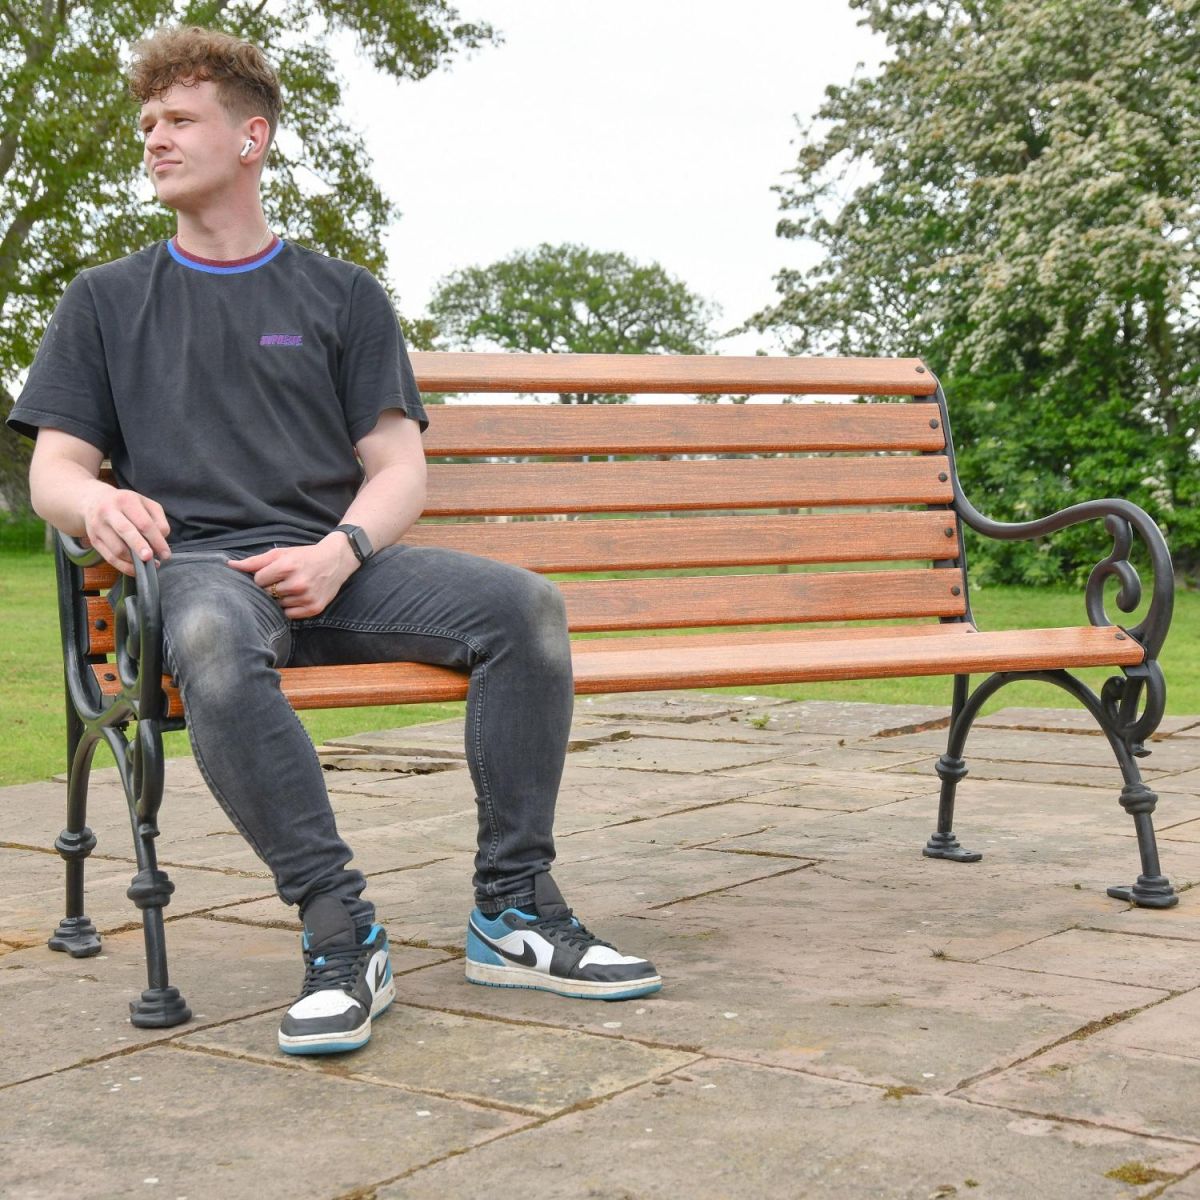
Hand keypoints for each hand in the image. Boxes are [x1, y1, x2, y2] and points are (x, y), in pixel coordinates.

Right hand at [81, 485, 170, 575]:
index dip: (157, 540)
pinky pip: (109, 558)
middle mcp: (109, 511)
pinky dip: (124, 566)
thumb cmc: (126, 505)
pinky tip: (135, 568)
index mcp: (126, 501)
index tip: (166, 554)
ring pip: (117, 549)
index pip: (144, 523)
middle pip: (126, 531)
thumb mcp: (146, 504)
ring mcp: (98, 526)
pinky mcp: (94, 540)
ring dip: (134, 561)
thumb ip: (158, 520)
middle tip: (150, 558)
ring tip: (147, 564)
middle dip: (140, 547)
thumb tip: (162, 539)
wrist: (93, 501)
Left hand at [227, 536, 358, 618]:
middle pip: (267, 594)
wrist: (336, 561)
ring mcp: (306, 597)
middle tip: (283, 581)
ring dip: (281, 598)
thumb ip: (255, 561)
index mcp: (288, 566)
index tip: (273, 573)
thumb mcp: (281, 553)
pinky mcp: (314, 608)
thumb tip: (230, 565)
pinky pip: (289, 615)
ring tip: (292, 588)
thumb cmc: (304, 556)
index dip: (263, 577)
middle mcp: (297, 583)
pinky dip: (290, 607)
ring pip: (278, 605)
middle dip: (271, 588)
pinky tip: (298, 597)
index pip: (258, 580)